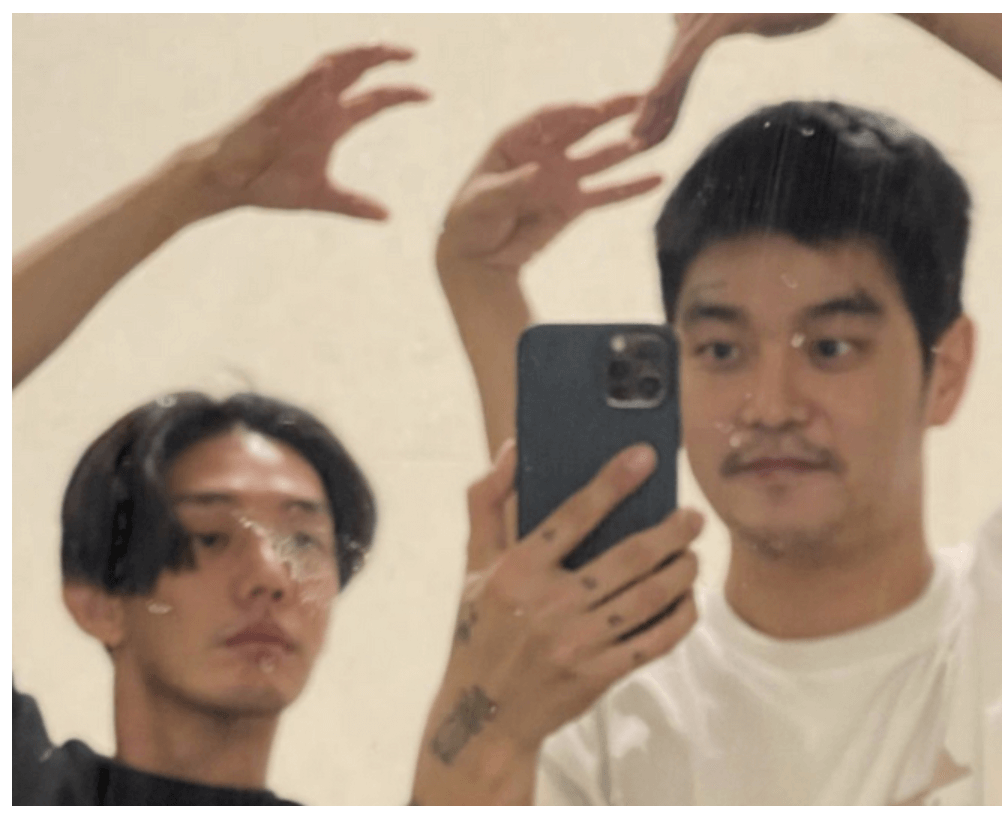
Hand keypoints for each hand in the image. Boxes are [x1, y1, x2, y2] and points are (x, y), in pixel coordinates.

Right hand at [192, 44, 429, 218]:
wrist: (228, 184)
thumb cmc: (270, 185)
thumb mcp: (320, 197)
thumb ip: (354, 205)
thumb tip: (387, 217)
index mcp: (333, 123)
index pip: (374, 101)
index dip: (400, 94)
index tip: (429, 94)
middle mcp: (318, 105)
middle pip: (356, 72)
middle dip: (382, 58)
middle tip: (412, 53)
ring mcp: (295, 101)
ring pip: (328, 68)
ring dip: (352, 56)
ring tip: (378, 48)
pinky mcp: (270, 107)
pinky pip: (293, 87)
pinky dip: (309, 78)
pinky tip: (327, 70)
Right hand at [434, 440, 701, 758]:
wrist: (484, 712)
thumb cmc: (481, 628)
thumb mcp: (474, 565)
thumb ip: (487, 503)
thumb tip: (513, 449)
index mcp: (517, 571)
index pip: (573, 516)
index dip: (612, 482)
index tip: (644, 457)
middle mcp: (549, 604)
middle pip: (628, 557)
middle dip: (671, 532)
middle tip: (692, 516)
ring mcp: (578, 642)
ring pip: (649, 596)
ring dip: (682, 570)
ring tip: (693, 554)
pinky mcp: (600, 674)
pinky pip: (655, 641)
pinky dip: (680, 617)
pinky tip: (687, 599)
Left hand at [437, 95, 662, 275]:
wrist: (478, 257)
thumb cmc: (470, 221)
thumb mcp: (481, 201)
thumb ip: (509, 186)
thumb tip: (537, 172)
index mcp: (515, 141)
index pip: (546, 119)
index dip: (569, 113)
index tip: (591, 110)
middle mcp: (543, 153)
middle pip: (580, 126)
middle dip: (609, 112)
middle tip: (639, 99)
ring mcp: (561, 178)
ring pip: (599, 157)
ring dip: (624, 148)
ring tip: (650, 138)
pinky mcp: (573, 205)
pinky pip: (606, 194)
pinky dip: (630, 188)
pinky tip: (656, 180)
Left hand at [633, 14, 833, 147]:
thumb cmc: (799, 3)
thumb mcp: (763, 18)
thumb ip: (737, 22)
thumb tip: (724, 26)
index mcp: (706, 28)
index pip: (678, 76)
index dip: (663, 109)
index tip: (647, 139)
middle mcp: (700, 19)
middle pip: (670, 73)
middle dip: (651, 112)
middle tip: (633, 145)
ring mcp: (709, 14)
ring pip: (674, 66)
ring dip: (654, 103)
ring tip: (637, 134)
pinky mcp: (723, 16)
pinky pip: (691, 51)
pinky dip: (671, 74)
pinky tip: (653, 95)